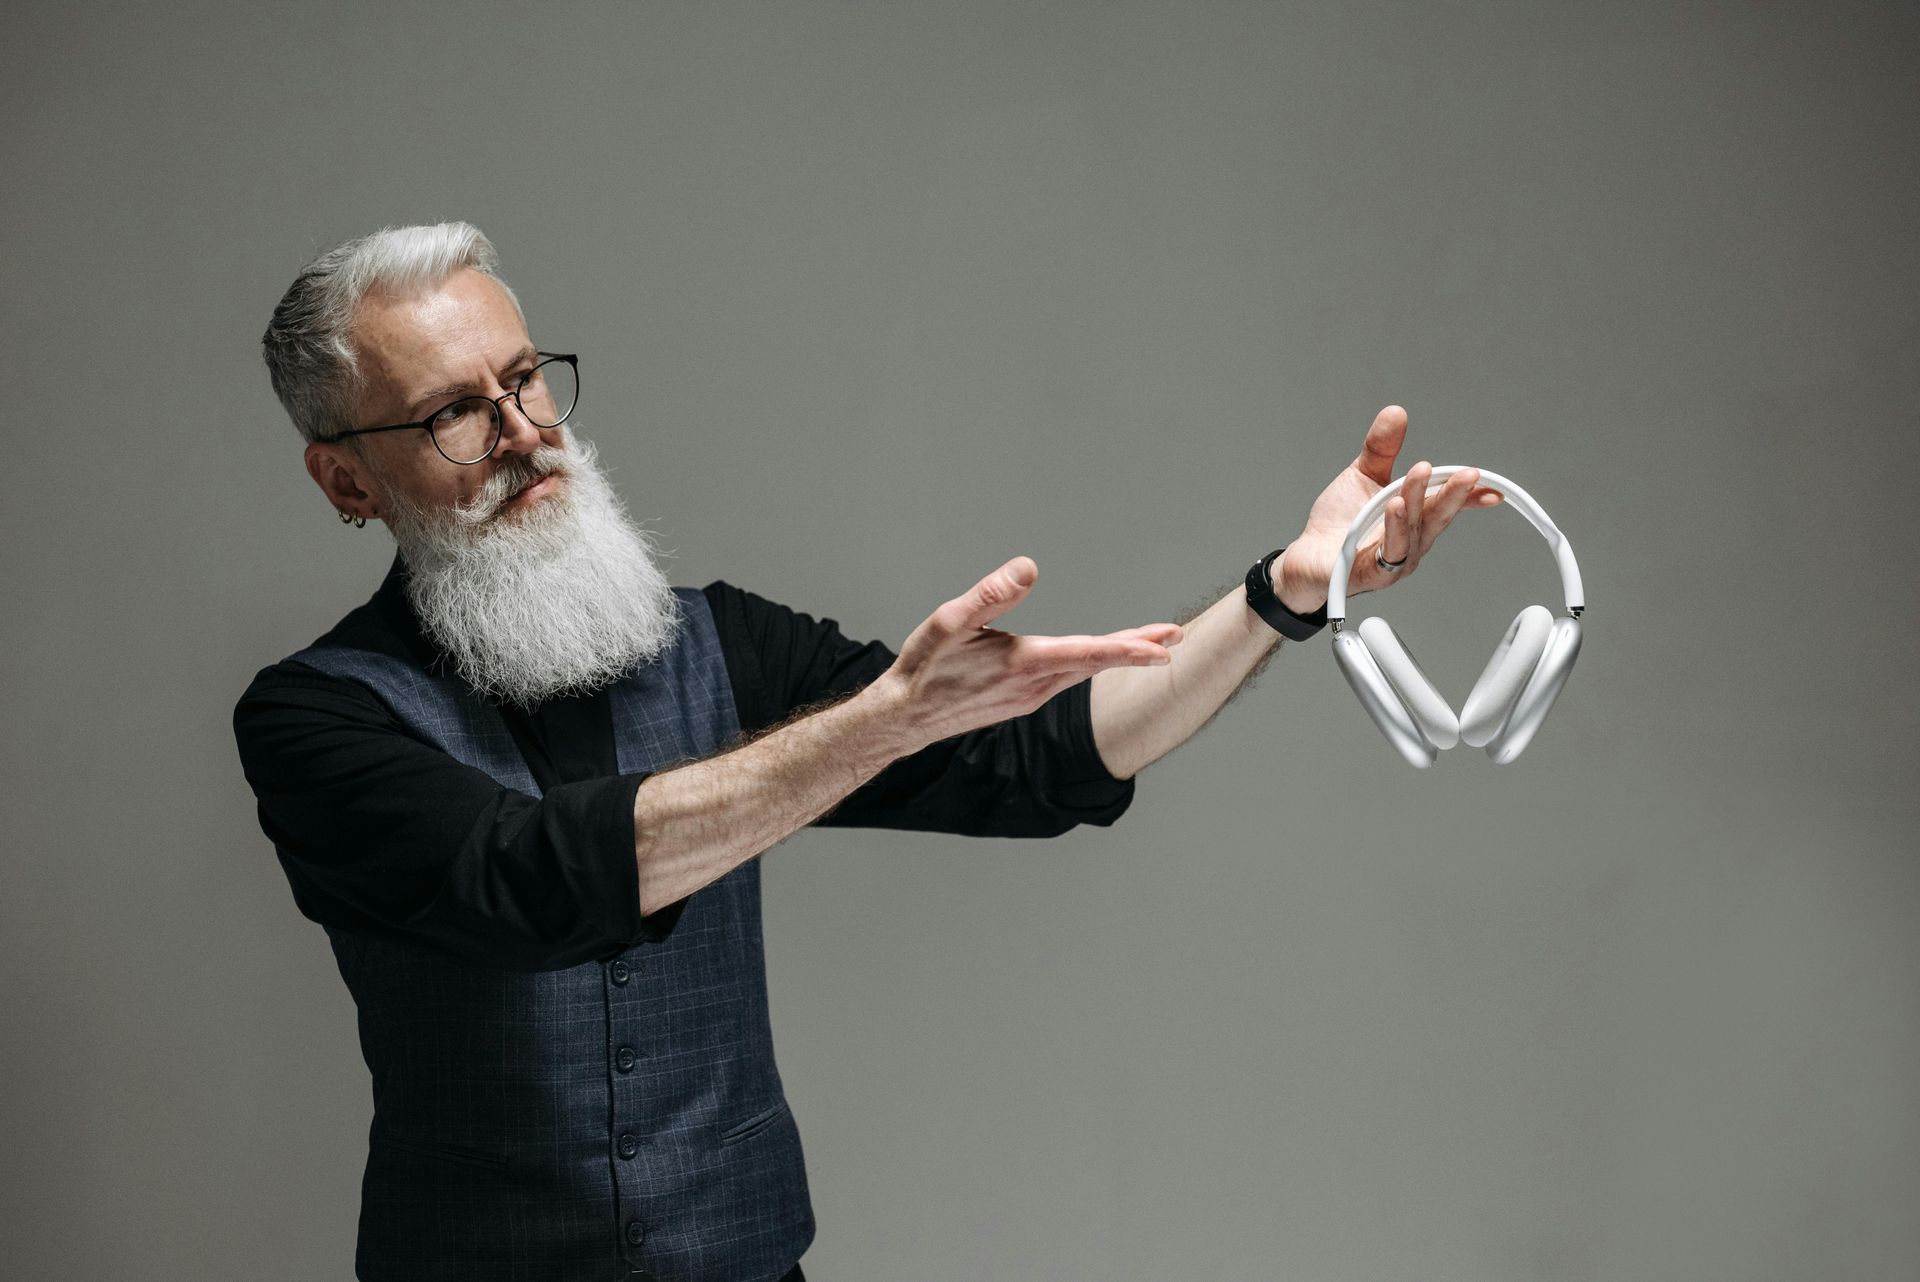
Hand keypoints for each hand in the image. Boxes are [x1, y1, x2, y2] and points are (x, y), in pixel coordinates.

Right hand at [874, 556, 1182, 749]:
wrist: (904, 718)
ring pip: (1084, 671)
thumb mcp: (948, 622)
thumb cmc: (924, 667)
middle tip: (1176, 636)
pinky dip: (1093, 664)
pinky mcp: (1024, 701)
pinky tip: (1100, 655)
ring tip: (1153, 642)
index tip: (1164, 646)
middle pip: (1096, 663)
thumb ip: (990, 594)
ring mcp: (1031, 697)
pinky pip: (1068, 678)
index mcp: (1021, 663)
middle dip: (1138, 648)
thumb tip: (1030, 566)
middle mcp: (1033, 686)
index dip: (1129, 648)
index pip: (1087, 653)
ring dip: (1119, 655)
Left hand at [1272, 405, 1502, 612]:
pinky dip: (1394, 528)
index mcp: (1415, 516)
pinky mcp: (1374, 574)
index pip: (1447, 504)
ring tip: (1420, 474)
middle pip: (1438, 515)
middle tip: (1469, 474)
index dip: (1472, 497)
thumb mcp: (1362, 476)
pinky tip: (1395, 506)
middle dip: (1456, 494)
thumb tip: (1396, 412)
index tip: (1493, 488)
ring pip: (1414, 529)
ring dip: (1418, 500)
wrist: (1307, 557)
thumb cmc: (1340, 523)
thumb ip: (1380, 449)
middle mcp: (1412, 539)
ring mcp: (1396, 559)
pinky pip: (1389, 551)